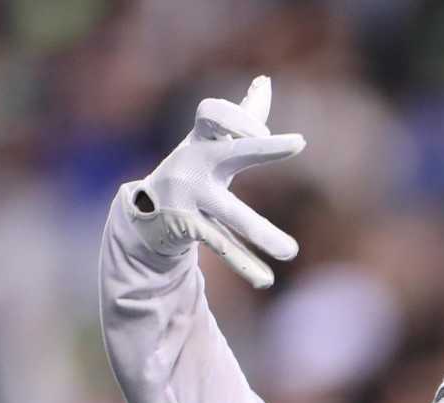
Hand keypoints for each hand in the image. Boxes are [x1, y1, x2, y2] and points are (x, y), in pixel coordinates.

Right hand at [121, 75, 304, 287]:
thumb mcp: (210, 139)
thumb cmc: (192, 166)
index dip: (237, 115)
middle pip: (233, 152)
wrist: (145, 211)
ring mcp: (189, 198)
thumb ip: (241, 114)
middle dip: (262, 147)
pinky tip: (266, 279)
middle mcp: (194, 163)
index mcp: (202, 138)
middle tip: (298, 142)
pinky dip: (244, 264)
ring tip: (291, 251)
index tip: (262, 127)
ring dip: (261, 232)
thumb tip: (264, 82)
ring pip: (231, 215)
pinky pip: (222, 246)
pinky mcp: (187, 228)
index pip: (214, 112)